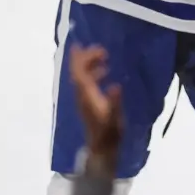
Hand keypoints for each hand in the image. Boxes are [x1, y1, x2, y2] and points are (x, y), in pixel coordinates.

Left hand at [69, 45, 122, 169]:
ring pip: (83, 77)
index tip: (84, 46)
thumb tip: (116, 85)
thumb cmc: (109, 133)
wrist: (102, 149)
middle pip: (78, 72)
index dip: (80, 59)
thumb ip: (114, 102)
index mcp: (86, 95)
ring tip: (104, 57)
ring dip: (90, 65)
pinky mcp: (89, 103)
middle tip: (100, 49)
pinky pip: (88, 83)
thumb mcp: (114, 117)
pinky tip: (105, 73)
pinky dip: (94, 74)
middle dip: (85, 58)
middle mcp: (82, 95)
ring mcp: (84, 99)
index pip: (79, 73)